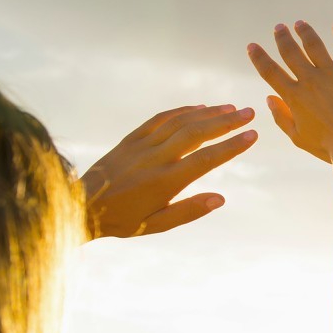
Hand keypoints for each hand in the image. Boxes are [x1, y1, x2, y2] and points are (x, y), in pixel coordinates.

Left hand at [80, 104, 257, 237]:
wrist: (80, 204)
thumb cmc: (121, 220)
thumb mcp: (155, 225)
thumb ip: (188, 212)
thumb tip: (221, 198)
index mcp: (165, 182)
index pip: (206, 159)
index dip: (232, 145)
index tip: (252, 135)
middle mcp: (155, 159)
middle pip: (197, 133)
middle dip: (226, 122)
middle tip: (249, 113)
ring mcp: (142, 145)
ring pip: (181, 122)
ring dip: (208, 113)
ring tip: (231, 108)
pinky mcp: (132, 138)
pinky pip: (160, 119)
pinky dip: (182, 111)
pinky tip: (199, 108)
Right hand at [246, 21, 332, 163]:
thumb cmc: (328, 147)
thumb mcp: (298, 137)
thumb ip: (281, 117)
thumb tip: (269, 98)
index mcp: (294, 97)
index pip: (270, 71)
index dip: (259, 57)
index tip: (252, 46)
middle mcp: (310, 80)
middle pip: (290, 52)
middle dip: (282, 38)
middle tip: (279, 27)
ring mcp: (331, 74)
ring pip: (314, 45)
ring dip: (305, 32)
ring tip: (300, 23)